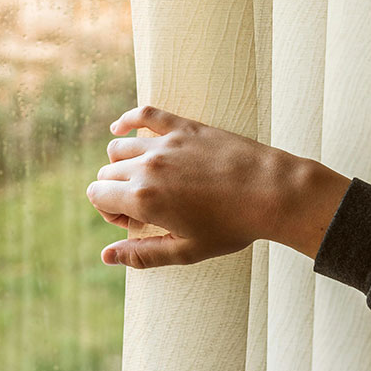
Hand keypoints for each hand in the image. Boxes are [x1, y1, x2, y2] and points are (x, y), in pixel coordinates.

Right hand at [86, 106, 350, 268]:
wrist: (272, 192)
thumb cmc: (232, 226)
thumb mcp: (186, 250)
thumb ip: (142, 254)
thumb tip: (106, 256)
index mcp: (143, 199)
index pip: (98, 195)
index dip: (110, 211)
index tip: (135, 221)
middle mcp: (148, 167)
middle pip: (107, 173)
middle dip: (116, 191)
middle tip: (146, 207)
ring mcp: (165, 143)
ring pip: (120, 148)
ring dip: (122, 163)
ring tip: (143, 178)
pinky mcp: (184, 128)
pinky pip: (144, 114)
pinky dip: (127, 121)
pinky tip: (121, 129)